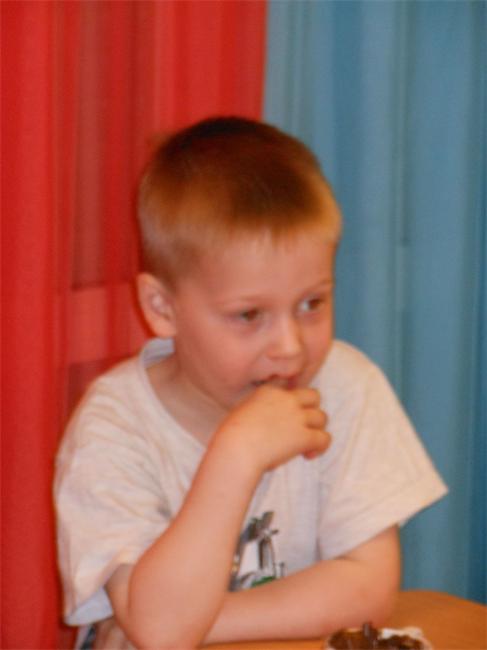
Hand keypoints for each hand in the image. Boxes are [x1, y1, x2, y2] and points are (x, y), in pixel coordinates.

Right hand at [215, 385, 330, 473]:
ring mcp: (297, 417)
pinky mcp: (304, 436)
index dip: (291, 399)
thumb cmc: (231, 435)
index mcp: (269, 391)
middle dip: (311, 408)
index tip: (287, 412)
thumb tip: (263, 418)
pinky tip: (308, 454)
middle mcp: (287, 399)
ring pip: (322, 417)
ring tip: (306, 443)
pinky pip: (324, 438)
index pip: (289, 385)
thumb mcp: (242, 410)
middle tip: (303, 423)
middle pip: (313, 396)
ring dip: (316, 429)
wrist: (237, 448)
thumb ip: (257, 408)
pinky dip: (320, 447)